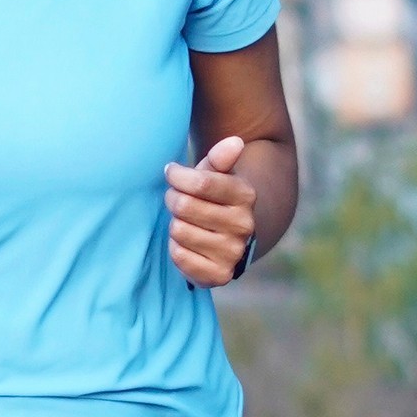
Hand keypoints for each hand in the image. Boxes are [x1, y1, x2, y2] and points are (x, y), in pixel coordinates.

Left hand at [164, 133, 256, 286]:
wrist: (231, 239)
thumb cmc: (215, 199)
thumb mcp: (217, 175)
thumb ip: (221, 158)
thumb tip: (235, 141)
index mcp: (245, 195)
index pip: (200, 182)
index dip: (177, 175)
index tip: (171, 172)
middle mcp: (244, 225)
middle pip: (184, 206)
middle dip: (173, 199)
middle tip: (176, 200)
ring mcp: (233, 252)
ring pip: (179, 230)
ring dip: (175, 225)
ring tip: (185, 222)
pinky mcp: (220, 275)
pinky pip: (180, 256)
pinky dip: (176, 248)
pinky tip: (187, 244)